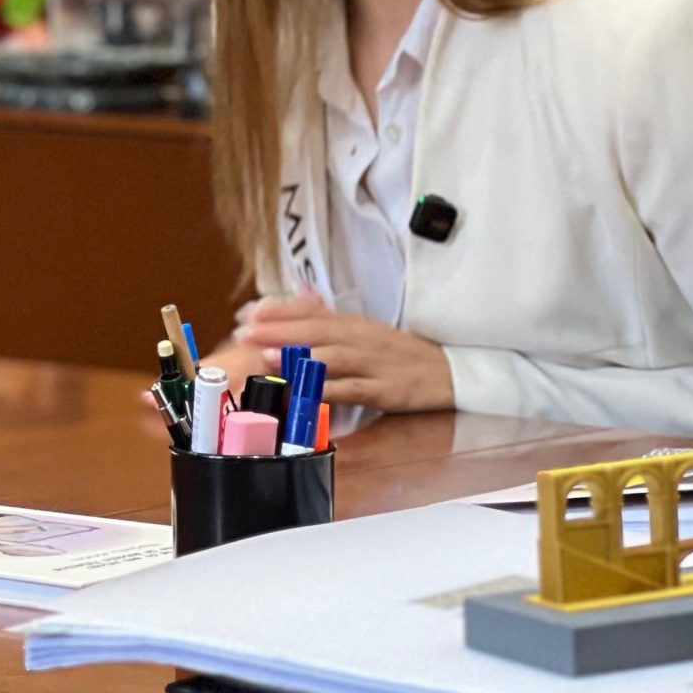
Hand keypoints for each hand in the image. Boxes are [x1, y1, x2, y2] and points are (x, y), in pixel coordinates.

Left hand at [230, 291, 453, 415]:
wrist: (448, 372)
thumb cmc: (399, 353)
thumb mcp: (365, 330)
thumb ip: (330, 319)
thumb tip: (295, 299)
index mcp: (353, 324)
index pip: (309, 313)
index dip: (277, 313)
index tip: (246, 313)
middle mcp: (360, 339)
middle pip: (314, 331)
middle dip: (277, 332)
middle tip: (245, 333)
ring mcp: (372, 364)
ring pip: (331, 358)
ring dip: (299, 357)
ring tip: (269, 357)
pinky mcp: (384, 390)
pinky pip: (354, 390)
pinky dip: (330, 391)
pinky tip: (309, 393)